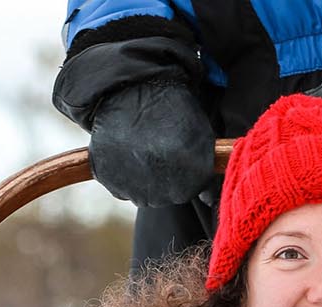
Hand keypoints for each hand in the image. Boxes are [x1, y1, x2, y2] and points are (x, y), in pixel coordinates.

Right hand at [89, 80, 214, 207]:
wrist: (130, 91)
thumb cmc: (171, 108)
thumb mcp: (201, 135)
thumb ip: (207, 170)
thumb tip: (209, 201)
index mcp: (191, 174)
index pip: (197, 189)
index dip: (191, 170)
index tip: (183, 152)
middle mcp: (164, 189)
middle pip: (170, 196)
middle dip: (169, 178)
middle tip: (161, 149)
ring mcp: (135, 189)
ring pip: (145, 197)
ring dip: (146, 180)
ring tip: (143, 150)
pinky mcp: (111, 183)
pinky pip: (122, 190)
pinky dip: (125, 176)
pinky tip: (128, 153)